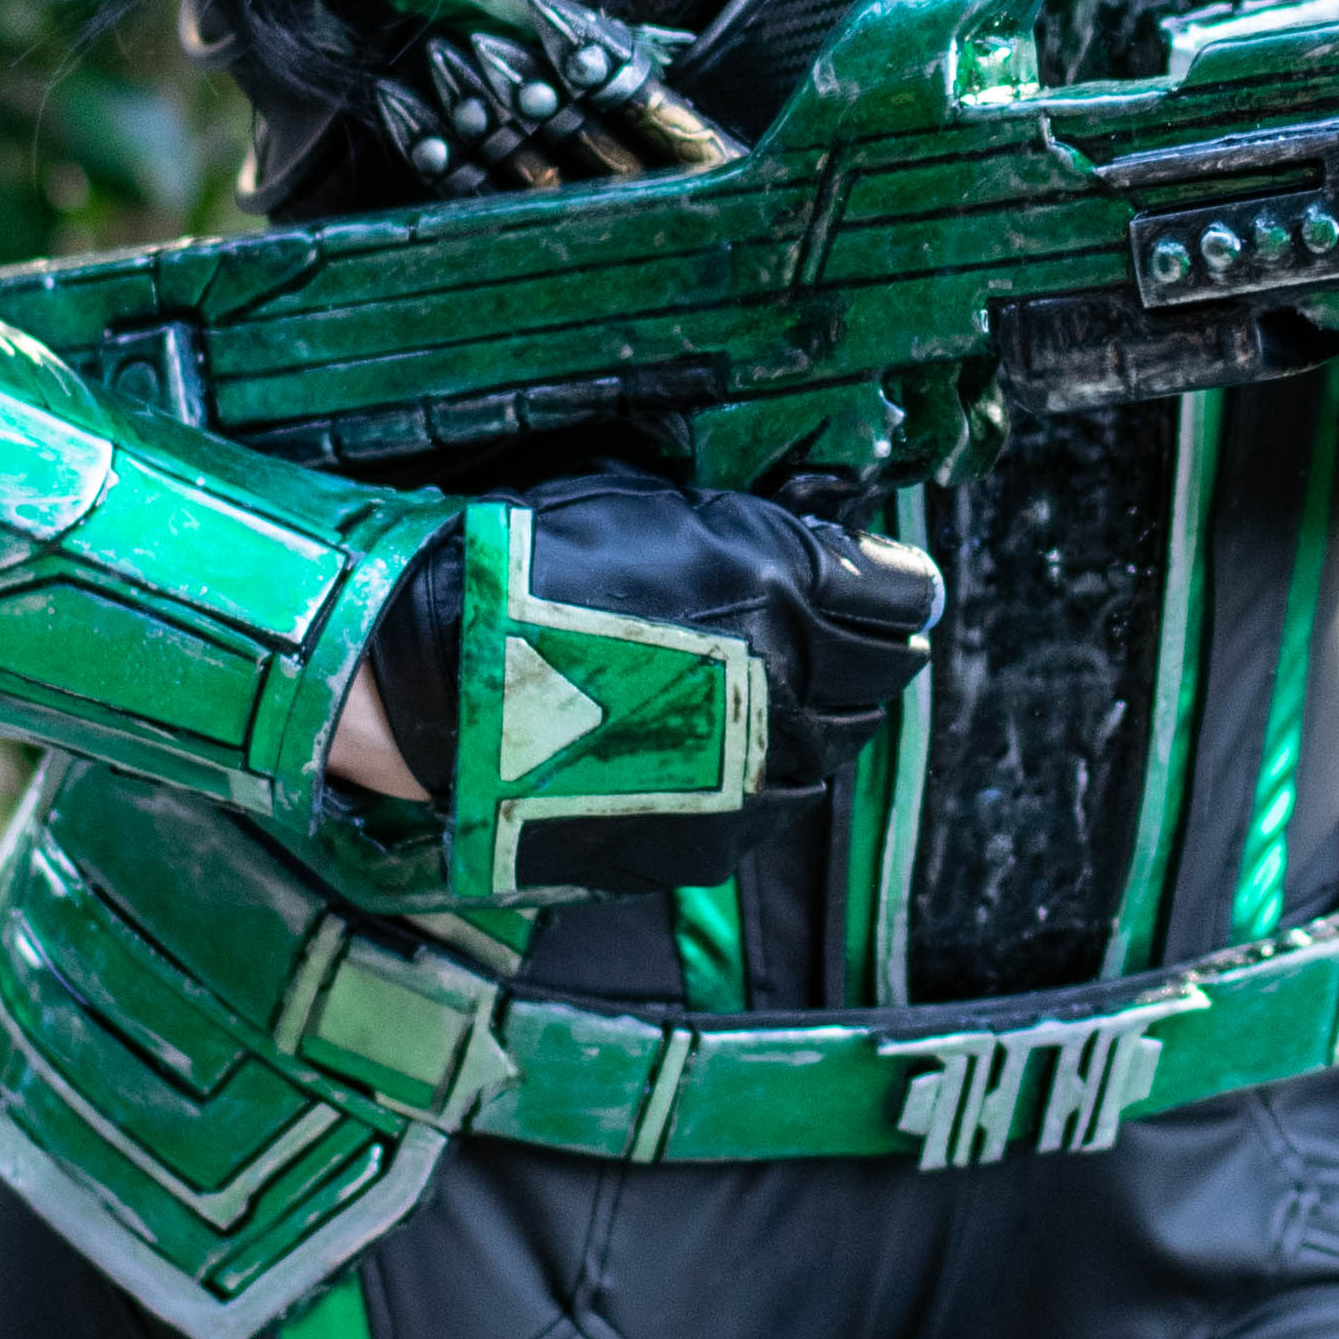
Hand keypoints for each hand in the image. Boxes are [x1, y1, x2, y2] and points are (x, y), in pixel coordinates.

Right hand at [331, 474, 943, 891]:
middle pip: (882, 674)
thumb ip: (759, 527)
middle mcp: (790, 682)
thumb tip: (834, 537)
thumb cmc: (529, 569)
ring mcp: (752, 769)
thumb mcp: (655, 504)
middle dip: (870, 649)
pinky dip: (767, 775)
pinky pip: (772, 805)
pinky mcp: (709, 834)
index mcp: (786, 586)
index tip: (890, 582)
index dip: (896, 584)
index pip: (903, 595)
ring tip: (778, 695)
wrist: (436, 682)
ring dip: (824, 716)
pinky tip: (729, 751)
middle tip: (847, 635)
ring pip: (836, 747)